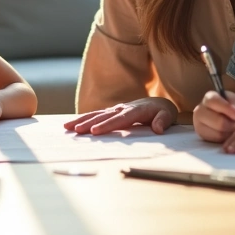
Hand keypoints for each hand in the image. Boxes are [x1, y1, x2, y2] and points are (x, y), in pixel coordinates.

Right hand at [62, 97, 178, 135]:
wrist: (159, 103)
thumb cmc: (163, 112)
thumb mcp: (168, 116)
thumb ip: (162, 121)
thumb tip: (158, 129)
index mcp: (135, 111)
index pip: (119, 119)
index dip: (106, 125)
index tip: (94, 131)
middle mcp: (122, 108)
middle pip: (103, 116)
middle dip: (88, 123)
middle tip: (75, 130)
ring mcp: (115, 109)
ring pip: (96, 114)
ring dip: (81, 120)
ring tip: (67, 127)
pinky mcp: (111, 111)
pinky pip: (96, 115)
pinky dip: (84, 119)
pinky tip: (73, 125)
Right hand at [193, 90, 234, 142]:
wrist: (221, 115)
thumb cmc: (229, 107)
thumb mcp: (234, 101)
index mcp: (208, 98)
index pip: (214, 101)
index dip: (227, 109)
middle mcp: (199, 110)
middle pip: (218, 121)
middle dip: (232, 125)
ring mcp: (198, 123)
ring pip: (218, 132)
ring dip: (231, 133)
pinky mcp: (201, 135)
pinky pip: (217, 139)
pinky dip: (226, 138)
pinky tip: (229, 134)